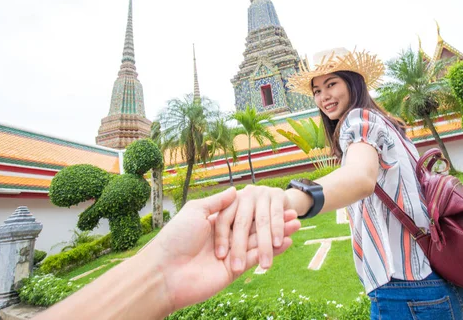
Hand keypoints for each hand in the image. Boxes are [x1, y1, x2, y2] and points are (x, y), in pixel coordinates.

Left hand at [145, 187, 299, 313]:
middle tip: (295, 215)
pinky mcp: (234, 271)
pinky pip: (255, 257)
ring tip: (297, 225)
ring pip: (258, 242)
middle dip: (275, 222)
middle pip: (254, 228)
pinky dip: (273, 250)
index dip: (261, 209)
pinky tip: (287, 241)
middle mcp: (224, 238)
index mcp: (215, 223)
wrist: (165, 272)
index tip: (279, 202)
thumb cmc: (176, 238)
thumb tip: (234, 189)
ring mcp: (230, 255)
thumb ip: (217, 201)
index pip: (243, 214)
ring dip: (278, 234)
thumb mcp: (195, 211)